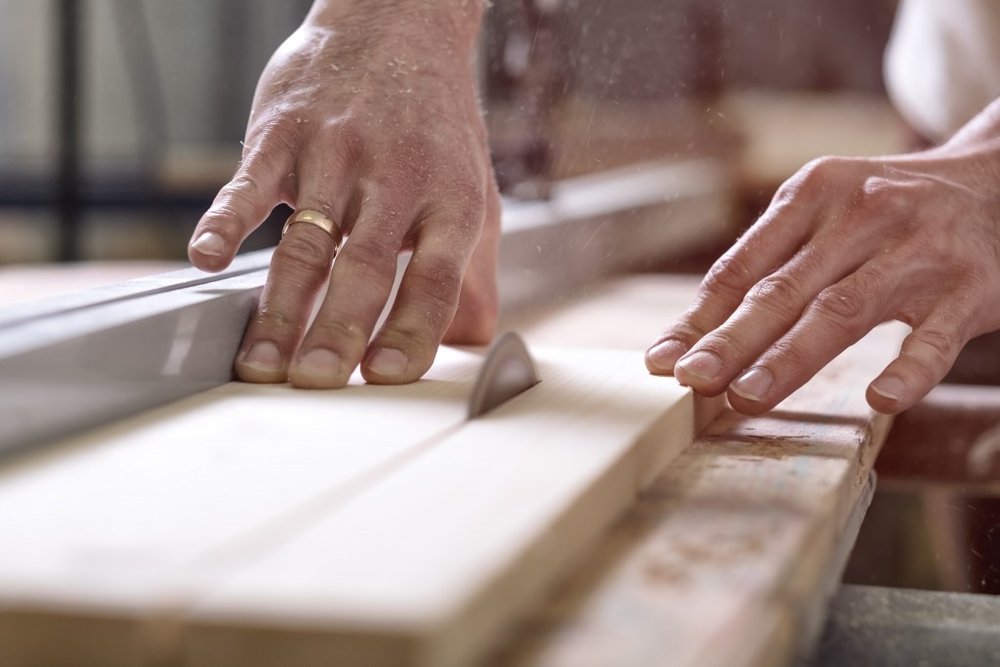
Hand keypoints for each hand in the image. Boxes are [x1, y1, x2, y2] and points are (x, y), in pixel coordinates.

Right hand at [188, 1, 497, 387]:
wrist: (397, 26)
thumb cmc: (435, 128)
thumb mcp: (472, 194)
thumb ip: (470, 272)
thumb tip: (474, 343)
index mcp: (449, 201)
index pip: (436, 278)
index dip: (413, 329)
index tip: (386, 376)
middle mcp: (396, 178)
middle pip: (367, 267)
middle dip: (339, 330)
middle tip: (316, 383)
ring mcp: (337, 153)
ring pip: (307, 242)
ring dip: (282, 307)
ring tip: (261, 364)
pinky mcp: (284, 133)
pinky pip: (251, 185)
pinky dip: (226, 222)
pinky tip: (207, 260)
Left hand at [646, 98, 999, 414]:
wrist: (996, 181)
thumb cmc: (885, 211)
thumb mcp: (824, 213)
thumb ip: (767, 264)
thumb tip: (693, 332)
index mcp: (812, 194)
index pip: (743, 265)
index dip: (700, 317)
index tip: (662, 360)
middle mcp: (861, 215)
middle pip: (783, 289)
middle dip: (732, 339)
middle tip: (691, 381)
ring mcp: (917, 251)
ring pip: (843, 310)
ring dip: (791, 357)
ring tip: (747, 396)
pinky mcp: (970, 289)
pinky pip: (936, 337)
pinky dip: (909, 369)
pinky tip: (880, 399)